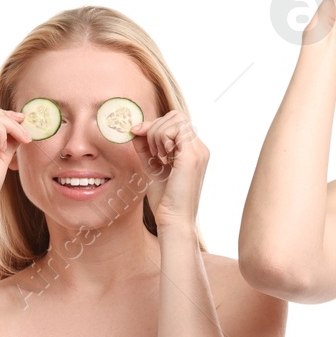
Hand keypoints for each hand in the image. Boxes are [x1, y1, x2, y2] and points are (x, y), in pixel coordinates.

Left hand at [129, 109, 206, 228]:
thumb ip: (146, 148)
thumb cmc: (165, 200)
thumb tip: (135, 130)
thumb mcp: (152, 167)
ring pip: (176, 119)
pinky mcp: (192, 156)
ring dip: (157, 133)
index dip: (153, 125)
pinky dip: (162, 138)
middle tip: (151, 152)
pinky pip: (176, 129)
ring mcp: (198, 151)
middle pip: (176, 116)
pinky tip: (162, 157)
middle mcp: (199, 149)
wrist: (173, 220)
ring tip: (157, 156)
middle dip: (155, 127)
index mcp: (193, 151)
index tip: (136, 135)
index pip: (175, 122)